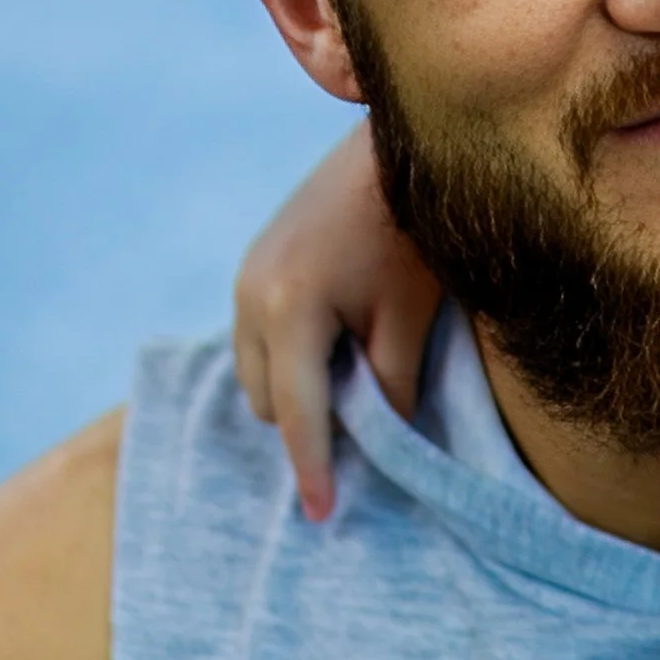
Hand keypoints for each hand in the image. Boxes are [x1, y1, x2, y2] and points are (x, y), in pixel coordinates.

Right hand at [232, 124, 442, 519]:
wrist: (395, 144)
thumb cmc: (414, 231)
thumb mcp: (410, 317)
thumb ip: (389, 386)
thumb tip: (379, 440)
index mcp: (290, 310)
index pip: (298, 413)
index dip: (314, 467)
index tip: (322, 514)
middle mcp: (251, 295)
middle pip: (266, 400)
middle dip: (307, 423)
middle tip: (365, 430)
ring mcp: (245, 275)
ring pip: (257, 371)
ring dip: (296, 389)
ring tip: (356, 378)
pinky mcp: (254, 260)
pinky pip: (258, 336)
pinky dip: (291, 355)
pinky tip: (338, 342)